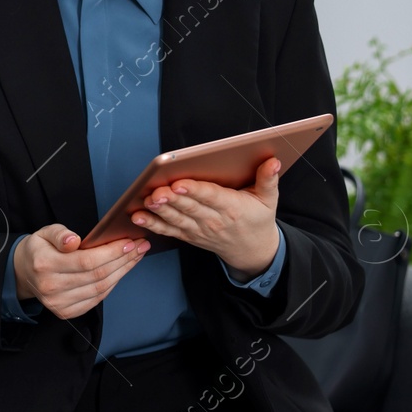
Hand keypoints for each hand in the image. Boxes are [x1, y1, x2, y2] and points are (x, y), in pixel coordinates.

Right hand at [13, 224, 150, 319]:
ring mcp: (58, 303)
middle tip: (140, 247)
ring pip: (100, 289)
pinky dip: (112, 285)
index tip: (130, 242)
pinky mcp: (65, 312)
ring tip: (135, 257)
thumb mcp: (44, 233)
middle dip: (123, 260)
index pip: (86, 261)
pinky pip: (96, 299)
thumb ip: (60, 234)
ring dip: (122, 272)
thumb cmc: (39, 250)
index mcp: (44, 264)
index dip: (111, 253)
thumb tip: (73, 240)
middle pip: (97, 275)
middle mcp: (51, 287)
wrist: (23, 273)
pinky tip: (120, 271)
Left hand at [133, 157, 282, 276]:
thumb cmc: (258, 219)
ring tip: (146, 201)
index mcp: (232, 208)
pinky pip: (169, 230)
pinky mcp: (189, 236)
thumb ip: (268, 180)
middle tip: (156, 191)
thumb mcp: (269, 200)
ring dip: (159, 211)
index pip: (211, 197)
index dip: (194, 191)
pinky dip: (153, 224)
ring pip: (176, 220)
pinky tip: (139, 216)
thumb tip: (273, 160)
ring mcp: (199, 230)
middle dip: (171, 200)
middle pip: (189, 208)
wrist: (252, 250)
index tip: (179, 183)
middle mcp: (213, 220)